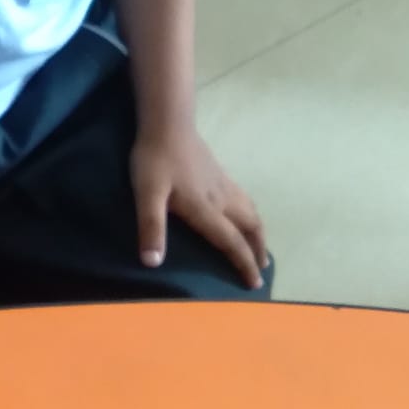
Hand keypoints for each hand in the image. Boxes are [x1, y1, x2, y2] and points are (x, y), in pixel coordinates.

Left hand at [129, 124, 267, 290]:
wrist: (167, 123)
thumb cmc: (155, 159)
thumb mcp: (147, 195)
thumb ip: (151, 228)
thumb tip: (153, 263)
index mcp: (206, 209)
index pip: (232, 242)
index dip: (244, 264)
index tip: (255, 284)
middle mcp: (221, 199)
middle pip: (250, 227)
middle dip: (258, 249)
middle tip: (262, 268)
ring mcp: (222, 184)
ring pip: (250, 211)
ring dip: (257, 232)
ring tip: (258, 246)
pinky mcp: (219, 173)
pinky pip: (243, 199)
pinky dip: (250, 214)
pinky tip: (241, 214)